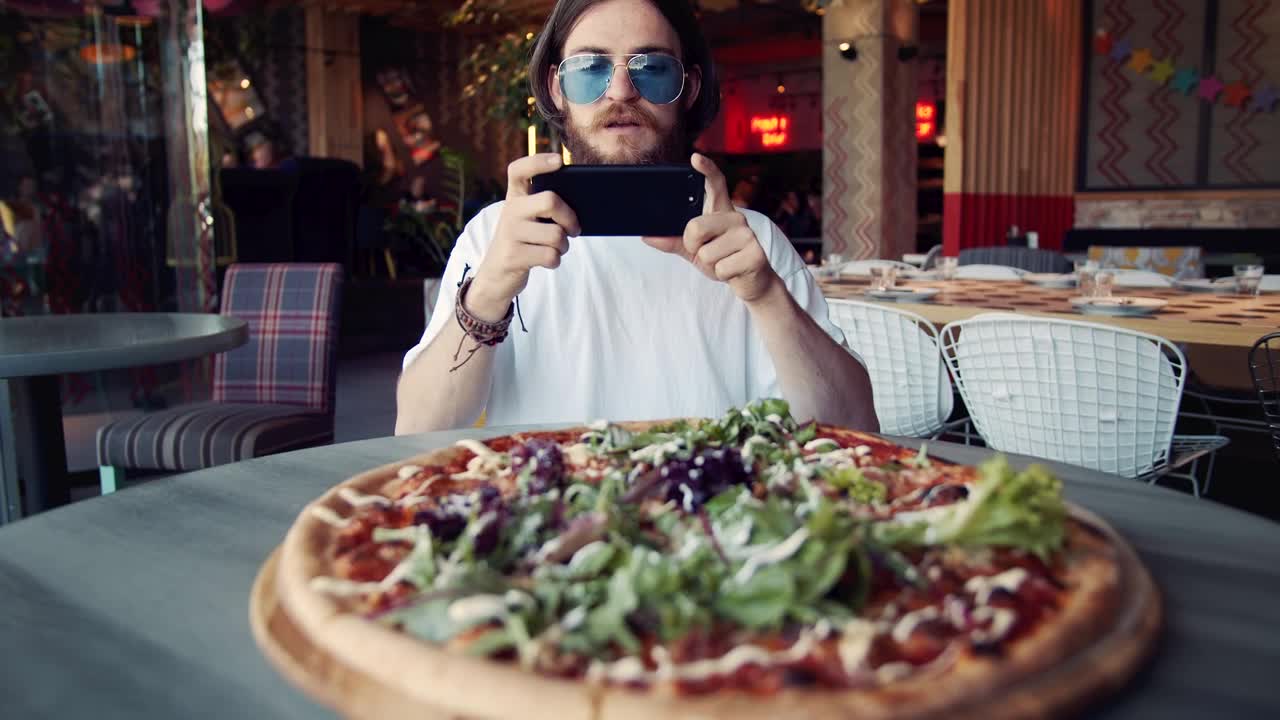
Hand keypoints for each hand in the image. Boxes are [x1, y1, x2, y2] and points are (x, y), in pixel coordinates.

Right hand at [469, 154, 581, 320]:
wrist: (496, 275)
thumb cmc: (523, 242)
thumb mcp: (528, 220)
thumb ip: (545, 208)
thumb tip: (580, 207)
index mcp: (514, 197)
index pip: (519, 170)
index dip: (539, 161)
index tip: (559, 161)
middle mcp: (510, 211)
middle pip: (550, 201)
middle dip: (570, 218)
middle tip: (574, 229)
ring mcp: (510, 233)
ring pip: (556, 235)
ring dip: (564, 246)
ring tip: (556, 248)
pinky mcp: (513, 256)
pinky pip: (550, 256)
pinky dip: (555, 261)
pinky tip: (547, 260)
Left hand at [643, 153, 779, 303]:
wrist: (752, 282)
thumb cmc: (723, 260)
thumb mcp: (695, 250)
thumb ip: (673, 241)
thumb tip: (647, 236)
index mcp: (721, 212)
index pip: (715, 185)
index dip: (706, 170)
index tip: (695, 158)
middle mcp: (736, 218)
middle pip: (695, 227)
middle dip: (693, 246)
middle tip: (706, 252)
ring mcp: (748, 235)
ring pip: (706, 253)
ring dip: (709, 265)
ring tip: (724, 262)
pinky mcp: (755, 255)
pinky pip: (720, 268)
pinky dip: (721, 275)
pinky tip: (733, 271)